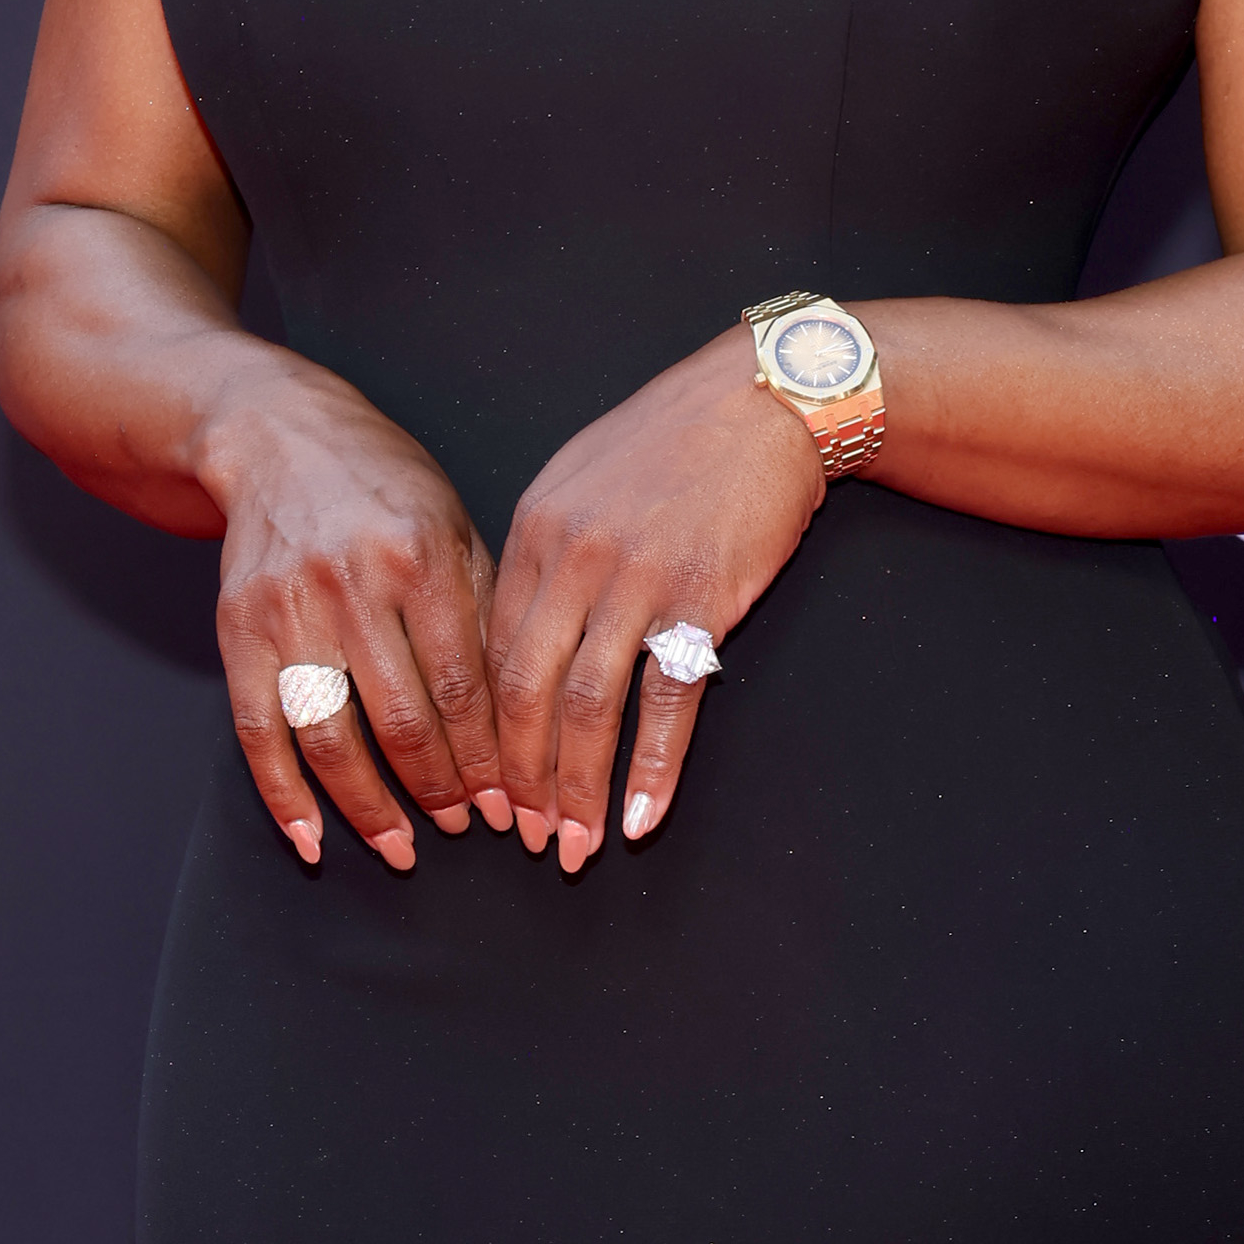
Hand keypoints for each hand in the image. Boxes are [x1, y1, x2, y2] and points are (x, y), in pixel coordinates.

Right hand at [201, 361, 510, 866]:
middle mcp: (355, 583)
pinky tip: (311, 838)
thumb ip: (482, 611)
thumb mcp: (453, 523)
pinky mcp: (236, 627)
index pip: (465, 686)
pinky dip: (283, 795)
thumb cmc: (384, 483)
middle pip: (403, 721)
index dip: (489, 757)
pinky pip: (259, 731)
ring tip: (400, 846)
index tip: (509, 802)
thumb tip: (516, 719)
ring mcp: (289, 607)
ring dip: (370, 808)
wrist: (277, 436)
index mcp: (423, 556)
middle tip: (465, 828)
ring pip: (331, 737)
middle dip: (441, 790)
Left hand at [487, 325, 826, 869]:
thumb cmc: (671, 439)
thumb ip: (543, 553)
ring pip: (586, 708)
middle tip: (522, 838)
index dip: (482, 733)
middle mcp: (574, 556)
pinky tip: (643, 818)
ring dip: (578, 791)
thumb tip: (514, 635)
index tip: (482, 788)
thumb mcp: (580, 476)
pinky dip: (652, 770)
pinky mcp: (701, 597)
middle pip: (524, 691)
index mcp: (534, 529)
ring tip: (575, 846)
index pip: (488, 652)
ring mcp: (638, 578)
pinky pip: (666, 701)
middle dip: (518, 779)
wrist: (761, 397)